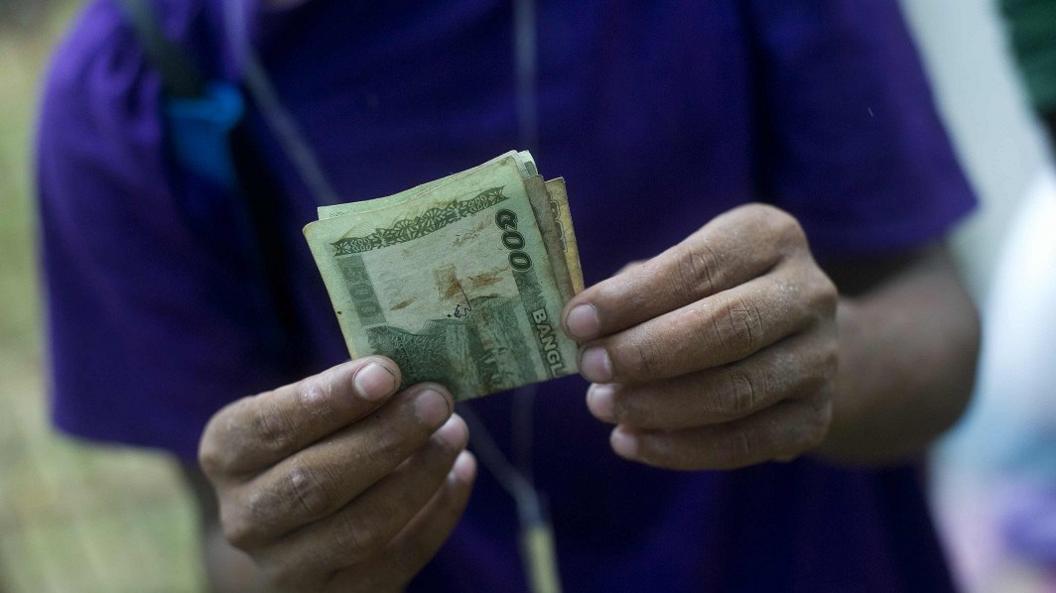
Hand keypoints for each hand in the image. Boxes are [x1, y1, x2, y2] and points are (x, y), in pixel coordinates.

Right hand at [198, 357, 475, 592]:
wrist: (294, 537)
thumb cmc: (307, 450)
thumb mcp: (305, 417)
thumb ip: (346, 395)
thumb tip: (413, 374)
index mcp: (226, 455)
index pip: (268, 428)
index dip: (327, 400)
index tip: (385, 372)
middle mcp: (245, 518)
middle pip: (315, 482)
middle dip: (385, 436)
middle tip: (436, 399)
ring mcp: (288, 568)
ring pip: (361, 527)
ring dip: (419, 474)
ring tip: (455, 432)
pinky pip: (399, 559)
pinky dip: (439, 512)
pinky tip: (462, 470)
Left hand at [562, 204, 837, 469]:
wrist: (792, 343)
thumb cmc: (710, 296)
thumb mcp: (680, 271)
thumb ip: (635, 290)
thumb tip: (581, 323)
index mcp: (770, 237)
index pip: (698, 267)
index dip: (632, 298)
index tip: (576, 322)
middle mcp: (808, 293)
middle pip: (726, 329)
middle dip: (645, 353)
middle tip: (589, 368)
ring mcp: (821, 359)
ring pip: (735, 392)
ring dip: (656, 405)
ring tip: (602, 406)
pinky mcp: (815, 418)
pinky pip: (745, 443)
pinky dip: (679, 449)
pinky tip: (630, 441)